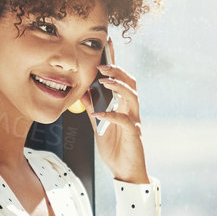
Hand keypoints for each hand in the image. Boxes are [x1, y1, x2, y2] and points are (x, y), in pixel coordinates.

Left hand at [90, 35, 149, 183]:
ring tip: (104, 81)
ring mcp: (134, 121)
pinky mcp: (133, 134)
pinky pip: (124, 120)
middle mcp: (131, 110)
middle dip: (117, 70)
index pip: (121, 78)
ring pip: (132, 96)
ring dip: (118, 86)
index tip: (108, 43)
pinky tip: (98, 114)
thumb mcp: (99, 126)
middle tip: (102, 64)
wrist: (125, 172)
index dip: (115, 60)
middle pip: (131, 82)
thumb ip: (93, 109)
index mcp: (123, 106)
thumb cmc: (115, 149)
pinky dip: (110, 115)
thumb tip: (82, 92)